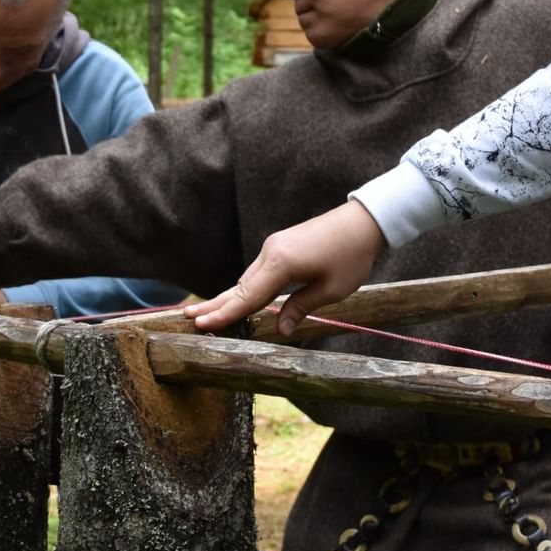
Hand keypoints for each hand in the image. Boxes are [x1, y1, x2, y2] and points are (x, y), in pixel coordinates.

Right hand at [185, 201, 384, 336]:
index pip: (247, 296)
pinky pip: (257, 271)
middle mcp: (271, 252)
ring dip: (229, 297)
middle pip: (239, 286)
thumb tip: (281, 329)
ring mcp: (274, 246)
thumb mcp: (331, 289)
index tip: (200, 324)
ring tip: (206, 314)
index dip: (224, 313)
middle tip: (187, 317)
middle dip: (215, 305)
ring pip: (247, 278)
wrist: (363, 221)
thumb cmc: (351, 256)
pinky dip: (245, 287)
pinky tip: (238, 299)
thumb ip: (301, 308)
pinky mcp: (280, 245)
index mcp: (281, 264)